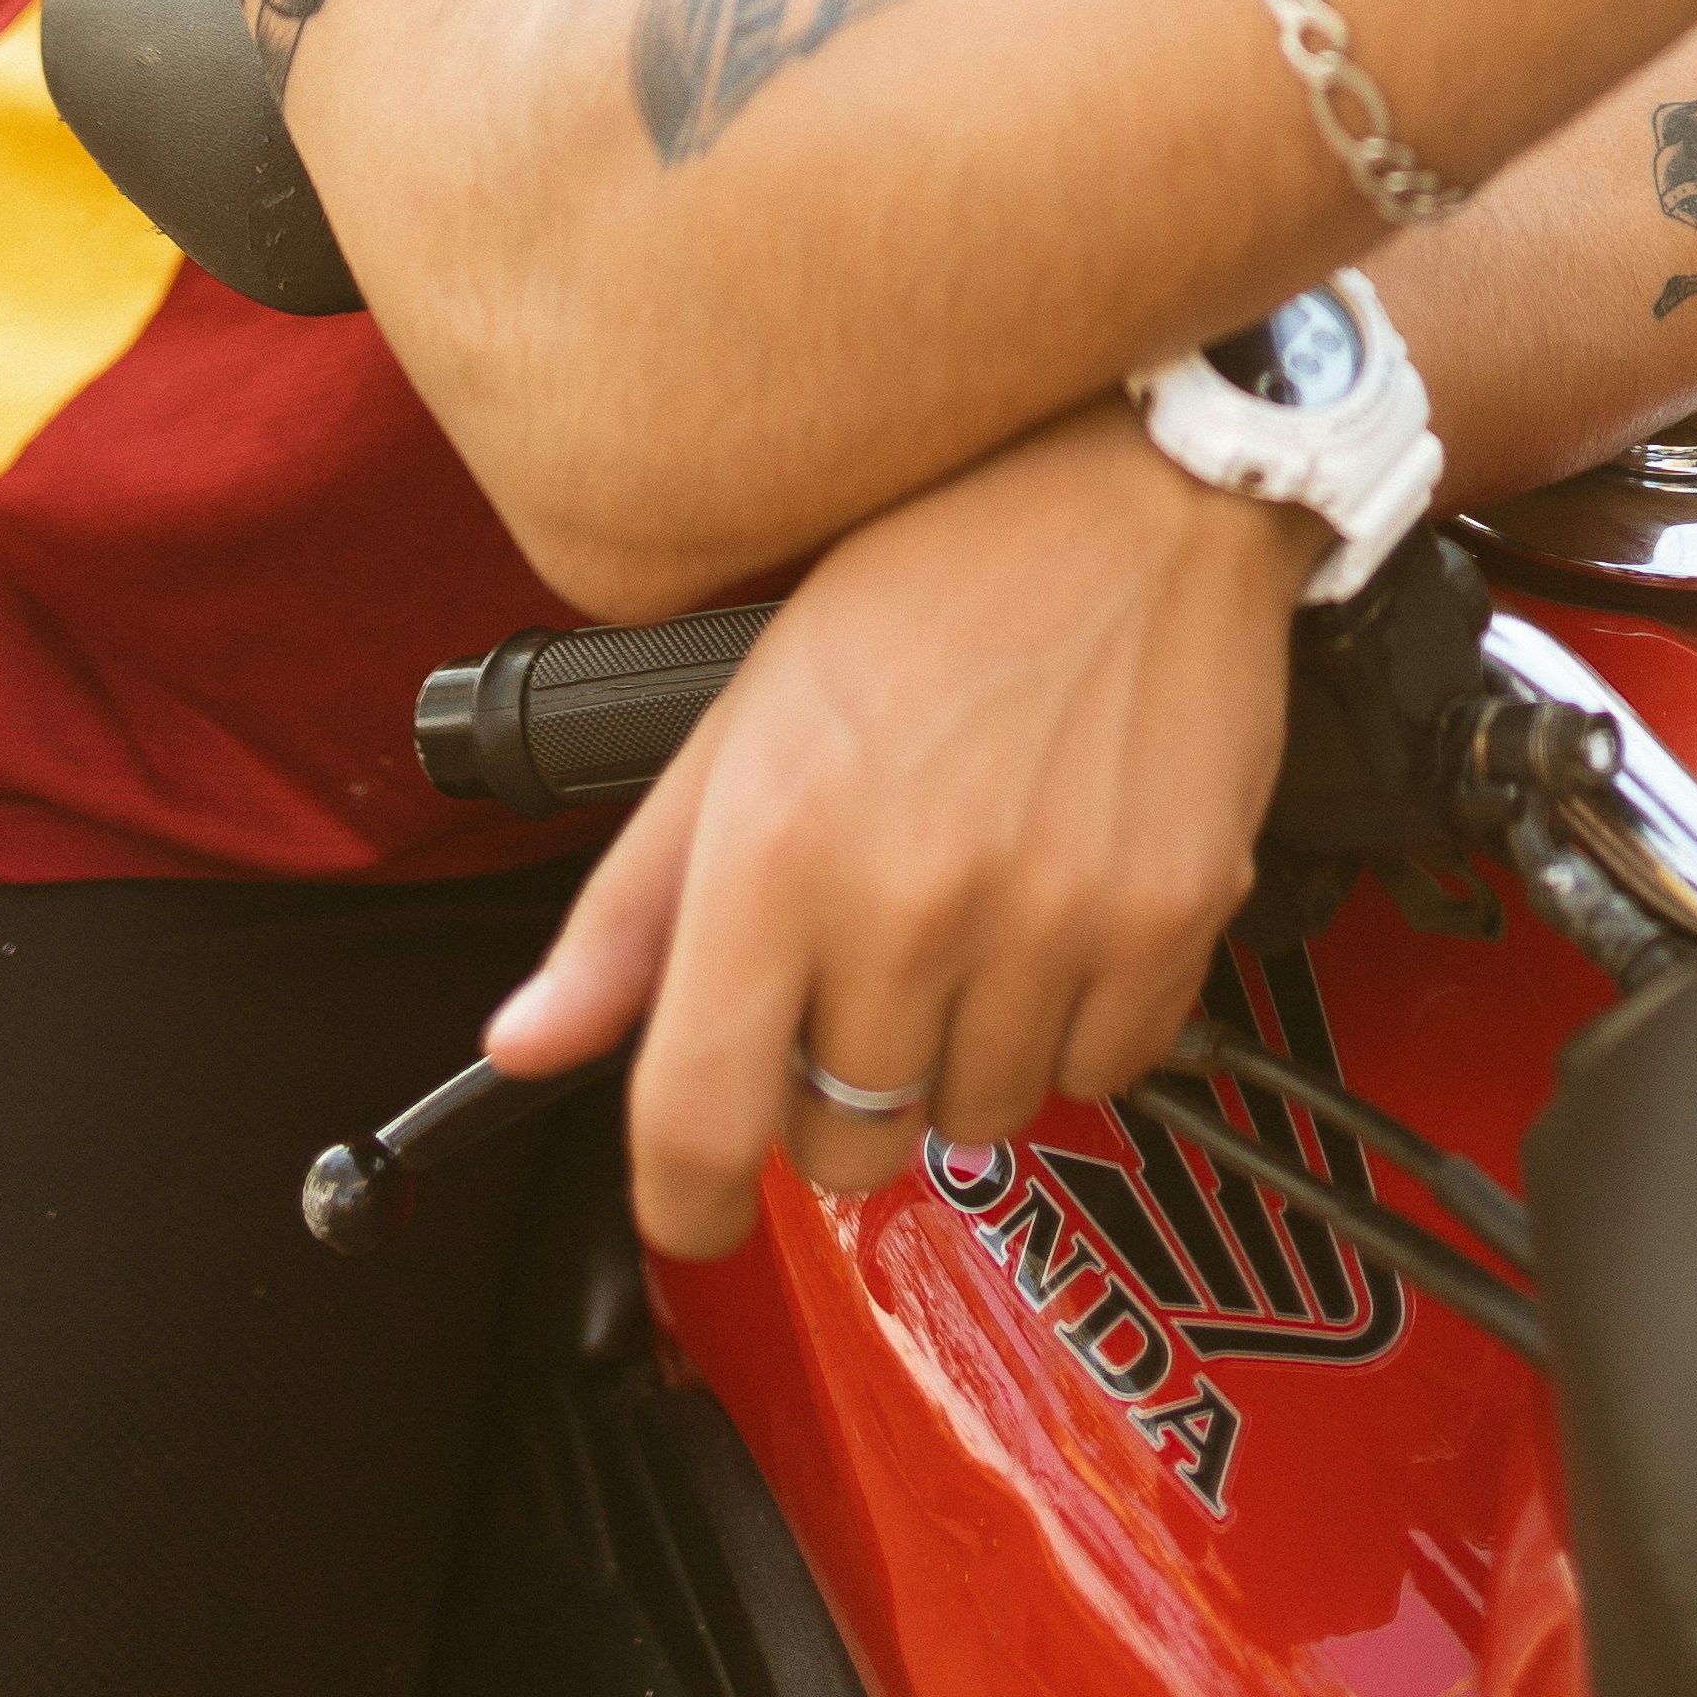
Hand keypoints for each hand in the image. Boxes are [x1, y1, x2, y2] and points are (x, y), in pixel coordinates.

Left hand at [479, 402, 1324, 1255]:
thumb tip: (529, 1043)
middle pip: (845, 1145)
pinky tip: (1059, 917)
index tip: (693, 1206)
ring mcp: (1048, 917)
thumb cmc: (939, 576)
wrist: (1145, 489)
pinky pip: (1102, 1074)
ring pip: (977, 1120)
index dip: (682, 1202)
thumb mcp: (746, 713)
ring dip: (960, 1058)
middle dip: (836, 1093)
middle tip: (861, 977)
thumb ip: (632, 905)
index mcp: (779, 847)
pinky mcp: (1167, 920)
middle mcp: (910, 899)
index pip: (699, 1120)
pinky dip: (1075, 1028)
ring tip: (972, 921)